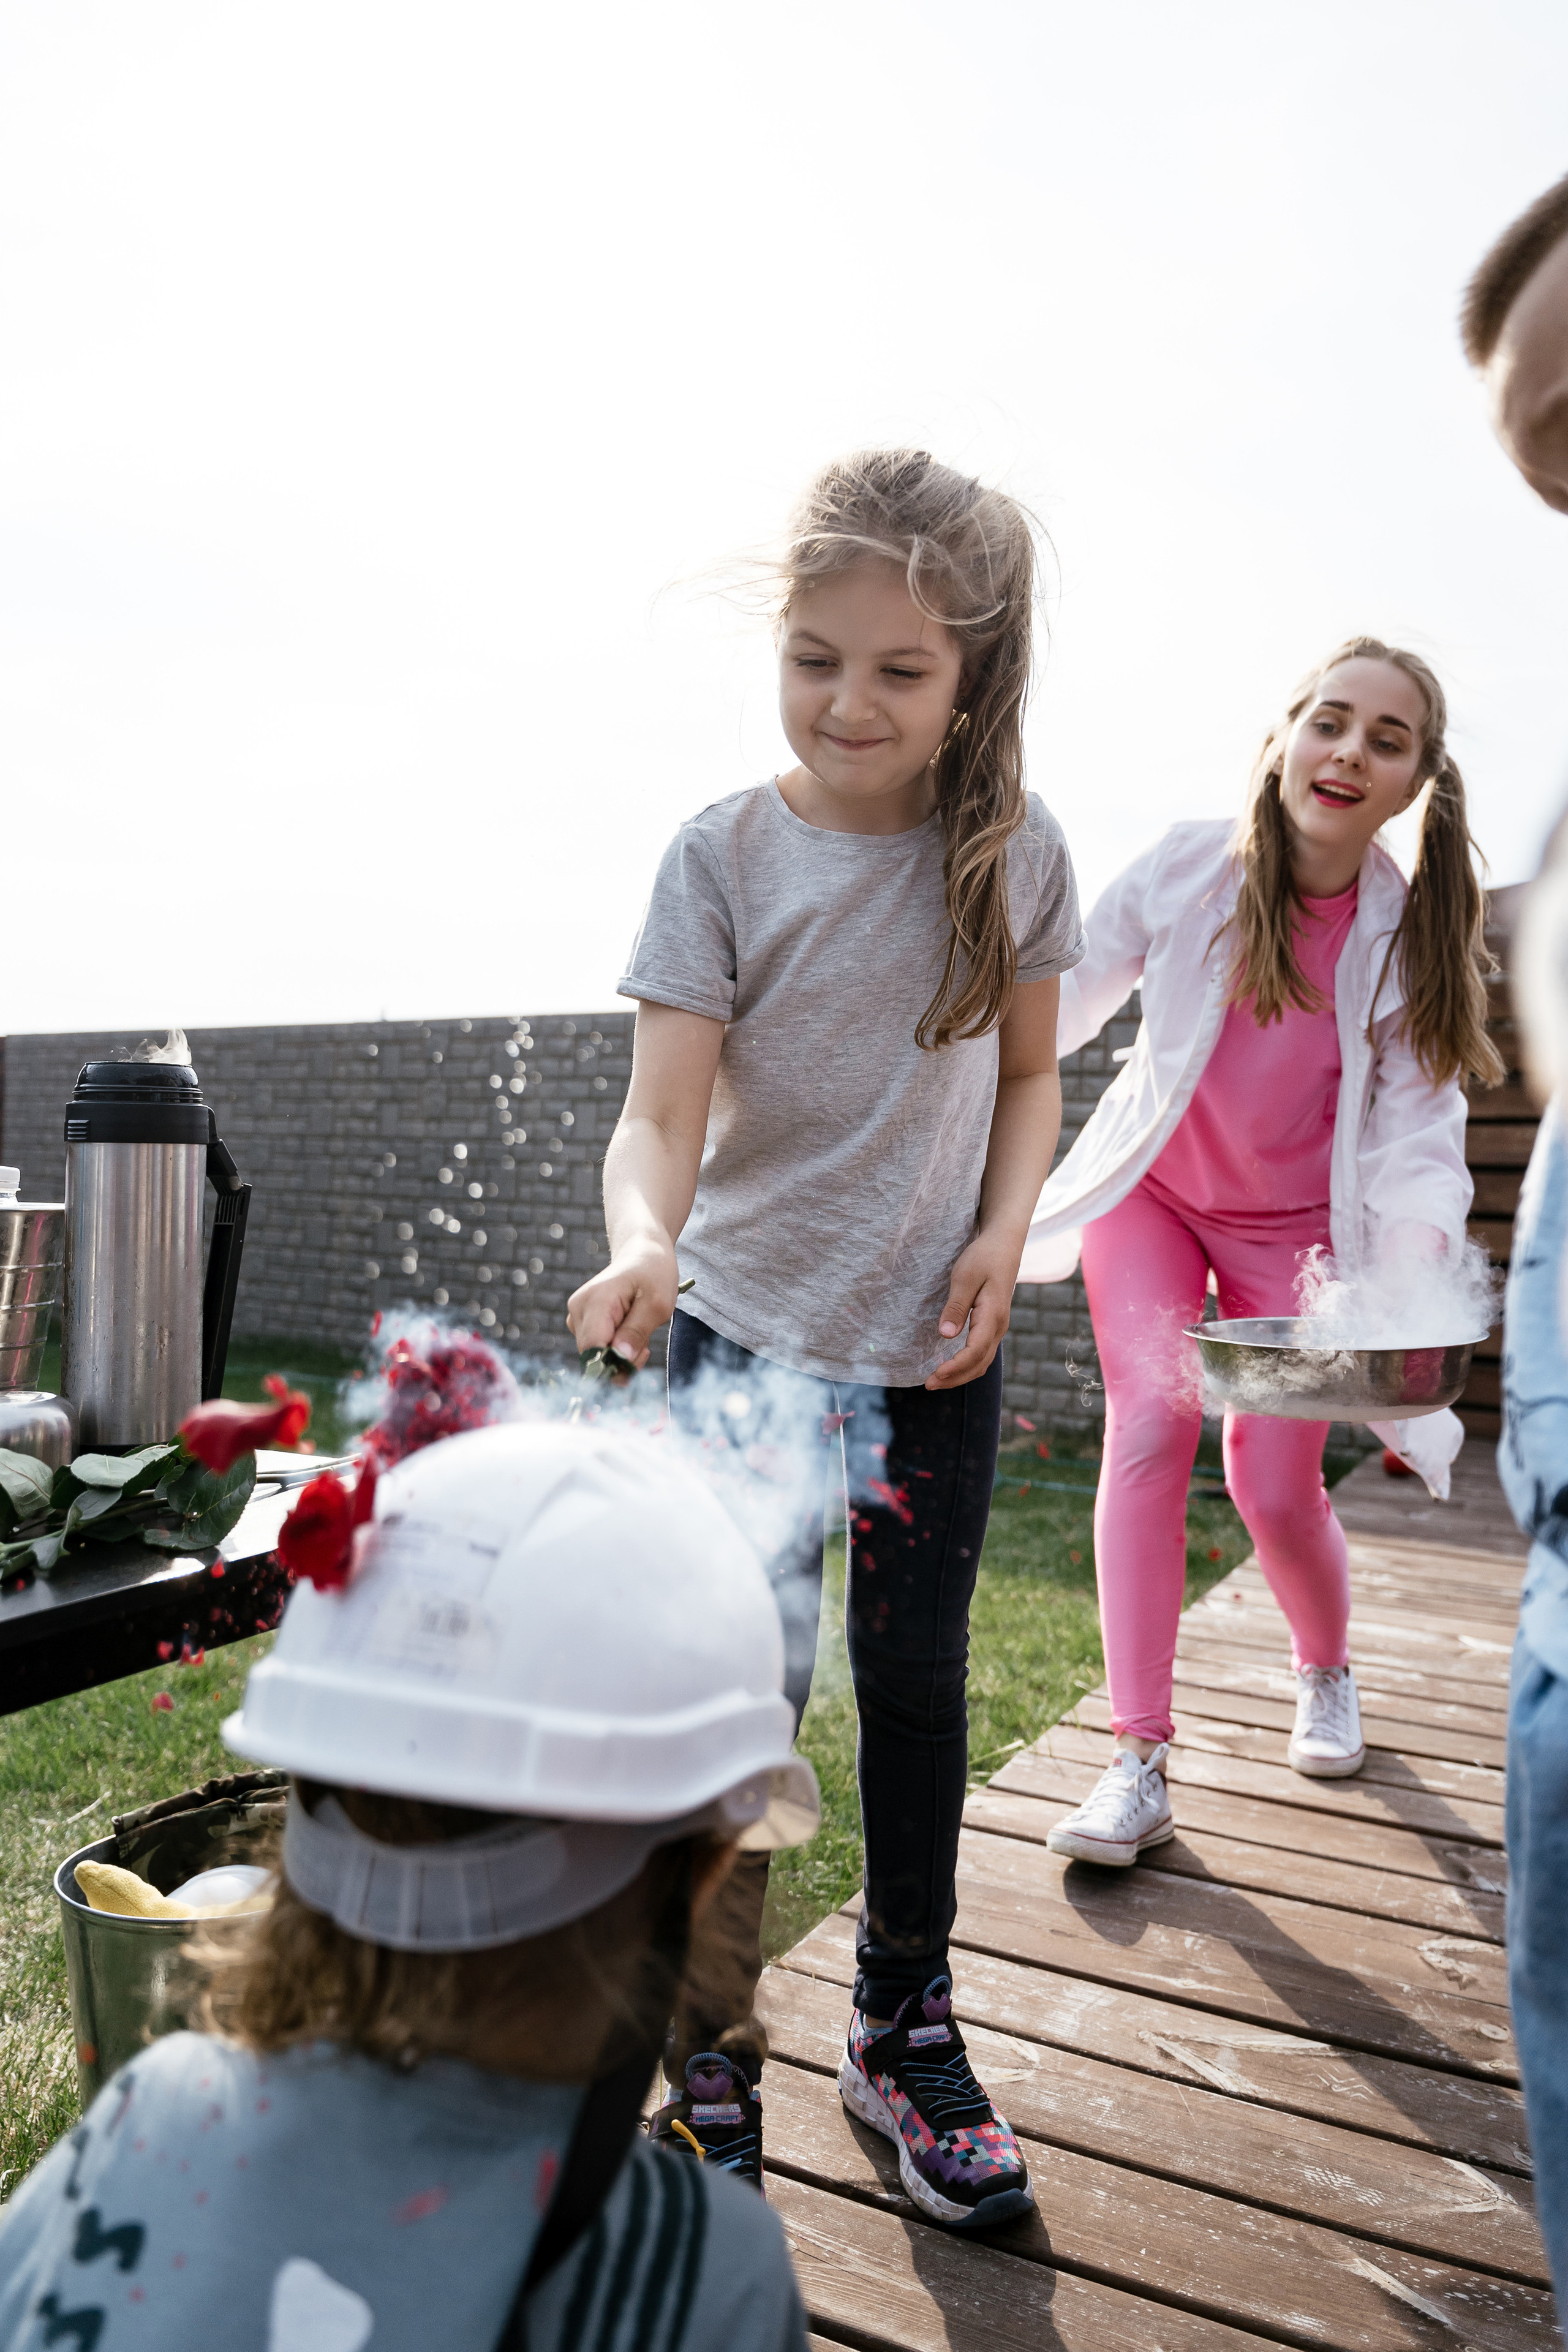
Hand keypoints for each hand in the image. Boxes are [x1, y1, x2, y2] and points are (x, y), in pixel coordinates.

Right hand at [566, 1237, 678, 1370]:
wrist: (642, 1253)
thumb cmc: (653, 1273)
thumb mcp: (657, 1303)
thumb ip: (637, 1332)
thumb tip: (620, 1358)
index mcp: (596, 1301)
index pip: (592, 1348)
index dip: (613, 1364)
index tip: (640, 1357)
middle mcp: (578, 1309)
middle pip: (593, 1355)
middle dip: (621, 1360)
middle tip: (645, 1347)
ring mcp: (577, 1315)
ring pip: (595, 1355)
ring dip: (621, 1354)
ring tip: (640, 1334)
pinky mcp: (581, 1322)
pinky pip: (596, 1347)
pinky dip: (616, 1348)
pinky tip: (630, 1333)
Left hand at [925, 1229, 1022, 1389]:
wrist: (1004, 1244)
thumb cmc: (984, 1256)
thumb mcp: (965, 1277)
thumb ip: (956, 1307)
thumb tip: (945, 1334)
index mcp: (993, 1316)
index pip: (975, 1352)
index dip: (955, 1367)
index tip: (934, 1375)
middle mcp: (999, 1326)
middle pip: (980, 1364)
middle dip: (955, 1378)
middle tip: (929, 1384)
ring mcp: (997, 1327)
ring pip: (982, 1361)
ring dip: (961, 1374)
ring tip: (937, 1380)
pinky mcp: (992, 1324)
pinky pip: (982, 1352)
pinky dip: (967, 1365)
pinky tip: (951, 1366)